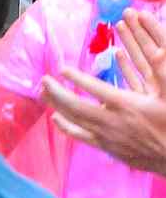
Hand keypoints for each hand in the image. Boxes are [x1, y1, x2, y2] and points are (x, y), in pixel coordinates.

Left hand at [42, 68, 165, 176]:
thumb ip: (162, 72)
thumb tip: (158, 50)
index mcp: (127, 105)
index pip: (94, 88)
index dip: (76, 78)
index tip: (62, 69)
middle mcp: (112, 121)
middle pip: (75, 106)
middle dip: (56, 92)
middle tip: (43, 80)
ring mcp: (106, 136)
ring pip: (74, 121)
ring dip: (57, 106)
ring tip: (43, 94)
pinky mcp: (106, 147)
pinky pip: (80, 136)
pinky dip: (65, 126)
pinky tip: (56, 119)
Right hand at [117, 8, 165, 96]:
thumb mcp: (164, 76)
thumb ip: (162, 65)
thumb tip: (156, 52)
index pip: (163, 44)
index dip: (153, 28)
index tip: (142, 13)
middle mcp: (162, 76)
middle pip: (150, 48)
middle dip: (138, 29)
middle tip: (126, 12)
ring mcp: (153, 88)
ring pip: (140, 60)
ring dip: (130, 42)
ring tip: (119, 25)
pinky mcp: (142, 101)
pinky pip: (133, 79)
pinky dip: (125, 65)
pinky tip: (117, 53)